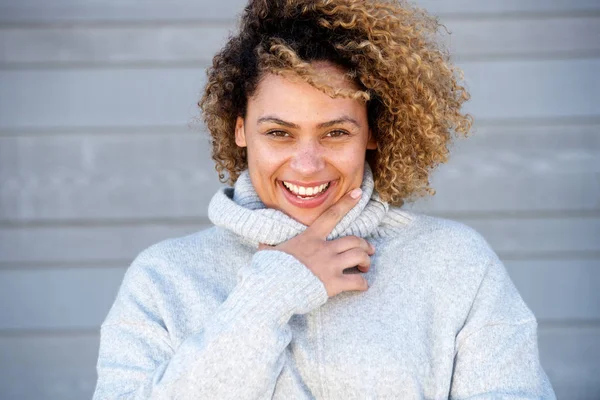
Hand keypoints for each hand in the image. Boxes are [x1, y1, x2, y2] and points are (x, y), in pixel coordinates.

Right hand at [259, 188, 374, 296]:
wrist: (272, 289)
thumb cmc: (269, 270)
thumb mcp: (267, 252)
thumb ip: (268, 246)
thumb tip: (260, 242)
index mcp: (310, 238)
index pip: (331, 215)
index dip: (346, 203)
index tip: (358, 193)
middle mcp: (323, 249)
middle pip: (354, 240)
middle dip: (365, 244)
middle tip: (368, 250)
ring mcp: (330, 266)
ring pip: (359, 255)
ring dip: (365, 261)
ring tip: (365, 266)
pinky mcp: (333, 284)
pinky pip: (356, 281)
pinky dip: (363, 283)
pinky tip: (362, 286)